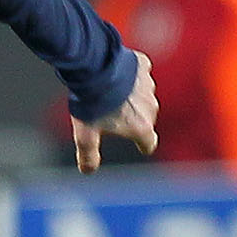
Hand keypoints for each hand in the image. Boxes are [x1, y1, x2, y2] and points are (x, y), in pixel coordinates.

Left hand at [75, 51, 158, 172]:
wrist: (94, 68)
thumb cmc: (91, 104)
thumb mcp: (85, 135)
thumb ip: (88, 155)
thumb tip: (88, 170)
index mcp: (141, 127)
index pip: (149, 142)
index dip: (143, 145)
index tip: (141, 145)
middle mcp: (150, 107)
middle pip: (146, 118)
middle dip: (133, 118)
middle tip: (113, 114)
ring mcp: (148, 85)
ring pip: (143, 95)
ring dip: (131, 95)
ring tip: (111, 93)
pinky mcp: (143, 66)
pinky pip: (140, 73)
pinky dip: (131, 75)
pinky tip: (116, 74)